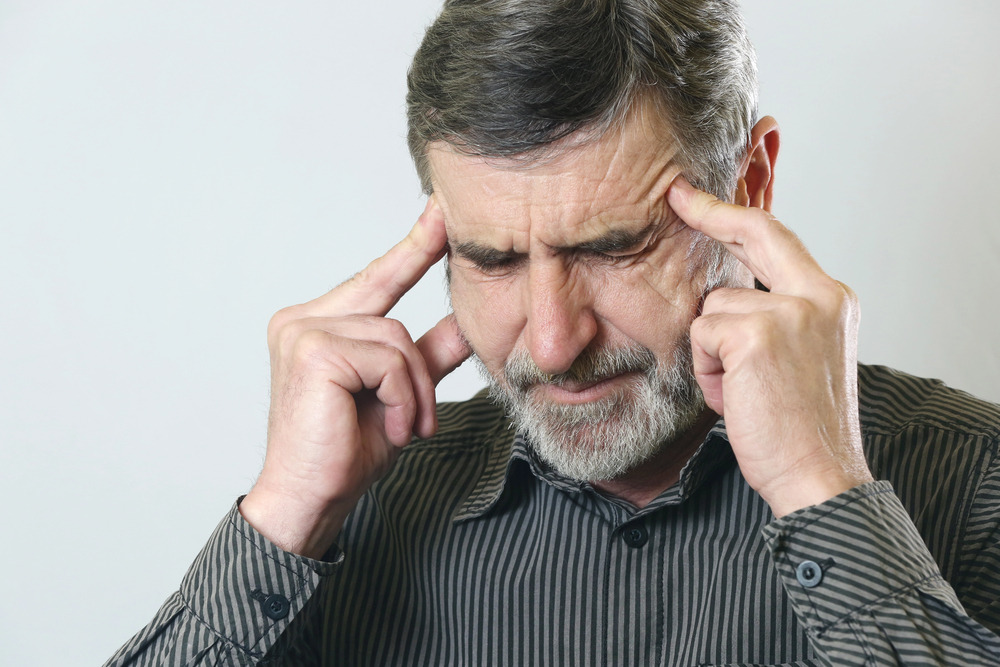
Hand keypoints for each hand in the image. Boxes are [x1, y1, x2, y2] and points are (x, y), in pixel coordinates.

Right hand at [240, 199, 470, 556]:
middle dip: (416, 373)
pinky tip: (389, 427)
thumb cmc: (346, 451)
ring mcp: (303, 330)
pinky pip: (388, 360)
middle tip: (417, 421)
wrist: (311, 501)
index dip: (414, 246)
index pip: (377, 278)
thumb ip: (428, 352)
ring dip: (412, 392)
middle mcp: (303, 318)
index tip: (443, 211)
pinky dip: (402, 398)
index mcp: (318, 323)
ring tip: (402, 428)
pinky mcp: (313, 350)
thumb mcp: (401, 393)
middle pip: (393, 318)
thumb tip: (467, 319)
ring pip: (395, 340)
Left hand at [668, 177, 872, 517]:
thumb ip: (774, 316)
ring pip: (713, 306)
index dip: (737, 214)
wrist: (818, 477)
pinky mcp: (757, 334)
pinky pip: (702, 333)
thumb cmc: (800, 427)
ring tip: (743, 390)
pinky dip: (708, 370)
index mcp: (832, 301)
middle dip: (709, 210)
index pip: (780, 239)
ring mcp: (791, 311)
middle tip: (676, 195)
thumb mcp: (799, 357)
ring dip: (714, 351)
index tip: (700, 197)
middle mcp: (820, 296)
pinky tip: (736, 397)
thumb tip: (723, 293)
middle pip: (754, 233)